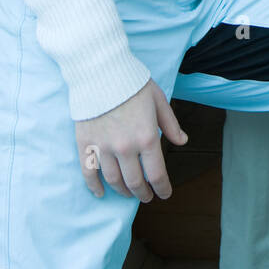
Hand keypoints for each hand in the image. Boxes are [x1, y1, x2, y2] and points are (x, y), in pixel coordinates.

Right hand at [75, 79, 187, 201]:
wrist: (101, 70)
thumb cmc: (133, 84)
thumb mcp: (159, 100)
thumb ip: (170, 124)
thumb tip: (182, 142)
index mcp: (147, 137)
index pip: (156, 174)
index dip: (162, 188)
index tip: (164, 194)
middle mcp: (126, 147)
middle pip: (135, 182)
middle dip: (143, 193)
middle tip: (146, 197)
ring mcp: (104, 147)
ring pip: (114, 180)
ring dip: (123, 191)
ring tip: (128, 193)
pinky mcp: (86, 144)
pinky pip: (89, 173)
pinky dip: (95, 186)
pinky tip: (101, 193)